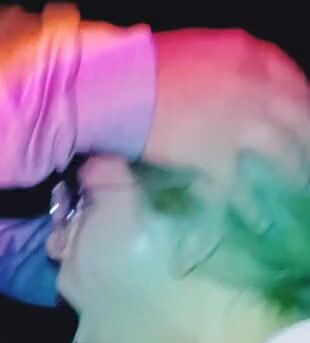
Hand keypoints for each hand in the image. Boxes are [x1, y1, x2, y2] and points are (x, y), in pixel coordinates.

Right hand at [144, 30, 309, 226]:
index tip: (304, 127)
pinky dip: (253, 208)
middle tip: (307, 165)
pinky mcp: (218, 159)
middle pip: (299, 121)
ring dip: (293, 176)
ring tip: (297, 193)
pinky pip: (243, 189)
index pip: (294, 83)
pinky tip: (260, 222)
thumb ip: (228, 71)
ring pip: (282, 155)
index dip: (302, 108)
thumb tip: (239, 93)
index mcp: (250, 56)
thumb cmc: (148, 66)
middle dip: (307, 145)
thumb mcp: (201, 52)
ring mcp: (240, 126)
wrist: (119, 85)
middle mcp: (255, 89)